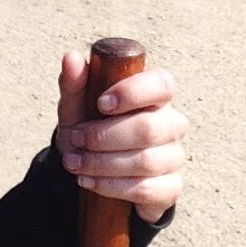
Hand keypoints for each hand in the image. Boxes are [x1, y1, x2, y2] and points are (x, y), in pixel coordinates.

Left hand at [54, 50, 186, 223]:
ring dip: (103, 164)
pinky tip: (90, 182)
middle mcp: (171, 123)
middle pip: (149, 129)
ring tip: (75, 163)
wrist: (92, 169)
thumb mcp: (77, 106)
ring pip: (146, 162)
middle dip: (105, 137)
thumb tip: (71, 57)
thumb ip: (75, 82)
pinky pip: (149, 189)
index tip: (101, 103)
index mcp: (155, 94)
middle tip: (76, 139)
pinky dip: (113, 187)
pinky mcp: (170, 187)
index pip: (162, 84)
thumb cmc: (90, 126)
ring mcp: (174, 156)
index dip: (133, 93)